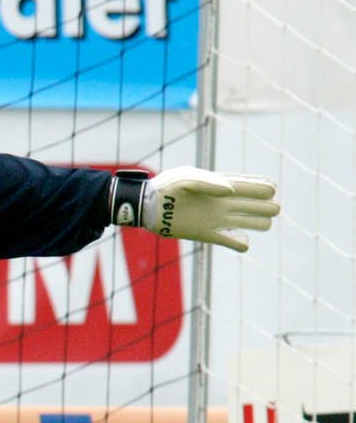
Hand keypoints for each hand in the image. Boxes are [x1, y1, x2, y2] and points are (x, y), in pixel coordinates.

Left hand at [113, 166, 279, 252]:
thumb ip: (208, 182)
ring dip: (255, 222)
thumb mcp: (185, 178)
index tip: (273, 188)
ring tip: (267, 223)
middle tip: (275, 208)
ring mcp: (213, 218)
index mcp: (217, 185)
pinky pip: (226, 239)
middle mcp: (219, 202)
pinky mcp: (205, 233)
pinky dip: (236, 242)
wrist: (148, 206)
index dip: (260, 187)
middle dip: (263, 206)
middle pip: (249, 204)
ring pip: (242, 221)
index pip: (245, 185)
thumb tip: (230, 191)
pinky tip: (246, 244)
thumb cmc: (166, 187)